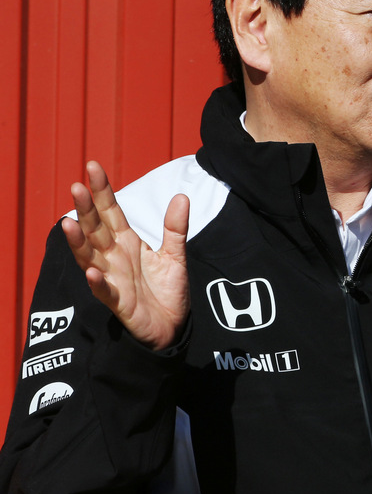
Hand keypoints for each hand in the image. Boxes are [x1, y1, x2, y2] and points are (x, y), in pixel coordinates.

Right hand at [61, 161, 189, 350]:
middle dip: (86, 210)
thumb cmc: (166, 290)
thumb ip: (175, 228)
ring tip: (69, 223)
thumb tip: (181, 195)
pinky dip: (97, 282)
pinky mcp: (120, 304)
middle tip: (77, 186)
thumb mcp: (175, 255)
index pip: (110, 212)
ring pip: (91, 258)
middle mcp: (114, 258)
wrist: (173, 326)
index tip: (93, 167)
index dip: (102, 191)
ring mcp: (113, 280)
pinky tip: (91, 271)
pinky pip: (105, 292)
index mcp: (126, 243)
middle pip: (96, 230)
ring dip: (79, 242)